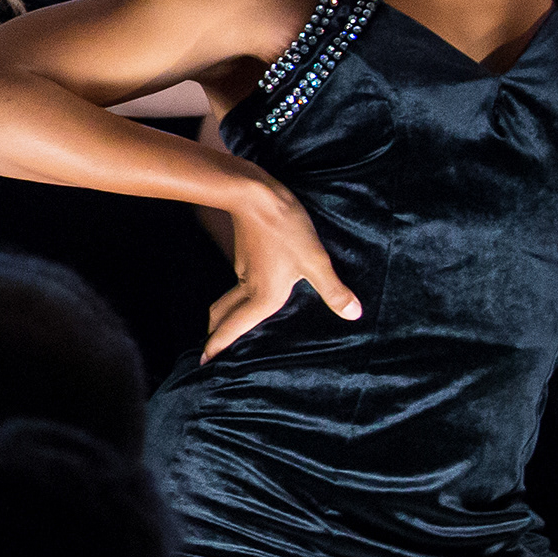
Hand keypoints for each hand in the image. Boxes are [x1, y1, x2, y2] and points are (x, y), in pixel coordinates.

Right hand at [208, 180, 357, 358]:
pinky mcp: (244, 255)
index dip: (218, 346)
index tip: (203, 362)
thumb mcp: (315, 259)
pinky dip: (238, 295)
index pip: (234, 327)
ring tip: (233, 326)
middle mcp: (248, 287)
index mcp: (262, 295)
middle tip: (212, 349)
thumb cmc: (286, 228)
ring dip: (227, 314)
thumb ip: (333, 290)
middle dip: (216, 334)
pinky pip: (238, 283)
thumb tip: (354, 314)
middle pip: (222, 315)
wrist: (255, 194)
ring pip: (230, 299)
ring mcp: (243, 270)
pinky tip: (252, 290)